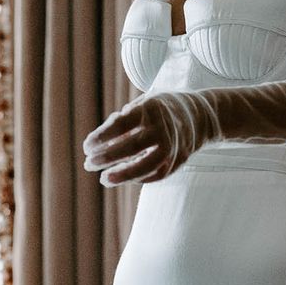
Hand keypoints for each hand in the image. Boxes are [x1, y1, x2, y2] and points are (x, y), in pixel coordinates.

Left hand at [82, 91, 220, 187]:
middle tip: (88, 164)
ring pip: (146, 165)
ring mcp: (173, 145)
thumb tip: (101, 142)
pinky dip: (138, 178)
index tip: (87, 146)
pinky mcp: (178, 160)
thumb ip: (122, 121)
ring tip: (103, 179)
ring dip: (122, 174)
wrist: (198, 117)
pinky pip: (156, 174)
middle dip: (107, 157)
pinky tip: (122, 177)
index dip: (101, 137)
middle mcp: (163, 126)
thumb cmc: (159, 110)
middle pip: (131, 146)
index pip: (121, 124)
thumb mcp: (142, 105)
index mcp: (150, 108)